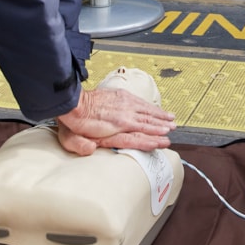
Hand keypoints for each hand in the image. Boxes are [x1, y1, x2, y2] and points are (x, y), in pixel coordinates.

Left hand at [55, 87, 176, 155]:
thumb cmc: (73, 123)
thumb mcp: (71, 139)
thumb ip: (81, 146)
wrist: (71, 101)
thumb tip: (89, 149)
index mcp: (113, 127)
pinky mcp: (120, 95)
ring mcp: (122, 103)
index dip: (152, 139)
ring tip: (171, 119)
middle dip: (161, 126)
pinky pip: (139, 101)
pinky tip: (155, 108)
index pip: (138, 136)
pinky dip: (150, 106)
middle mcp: (121, 115)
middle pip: (146, 122)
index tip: (164, 142)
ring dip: (159, 115)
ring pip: (145, 111)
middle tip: (173, 129)